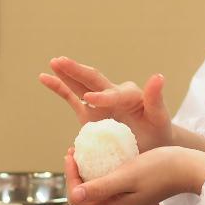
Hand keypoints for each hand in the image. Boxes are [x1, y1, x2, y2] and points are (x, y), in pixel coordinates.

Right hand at [39, 57, 172, 150]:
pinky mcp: (89, 111)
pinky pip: (72, 97)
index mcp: (129, 96)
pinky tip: (45, 77)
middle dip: (78, 72)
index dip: (103, 97)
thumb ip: (156, 99)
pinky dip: (59, 87)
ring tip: (53, 62)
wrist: (151, 142)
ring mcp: (99, 102)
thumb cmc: (157, 131)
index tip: (90, 99)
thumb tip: (158, 76)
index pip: (114, 94)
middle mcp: (112, 93)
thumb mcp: (160, 117)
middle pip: (93, 80)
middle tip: (61, 61)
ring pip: (80, 84)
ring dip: (67, 74)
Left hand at [63, 145, 204, 204]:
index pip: (77, 197)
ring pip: (95, 187)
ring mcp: (125, 200)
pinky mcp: (132, 191)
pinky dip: (101, 169)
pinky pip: (108, 182)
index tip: (71, 153)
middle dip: (75, 173)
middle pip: (84, 194)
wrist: (188, 168)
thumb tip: (73, 196)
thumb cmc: (160, 170)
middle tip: (75, 149)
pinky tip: (103, 154)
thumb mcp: (127, 176)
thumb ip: (101, 187)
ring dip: (87, 170)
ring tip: (85, 150)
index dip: (70, 176)